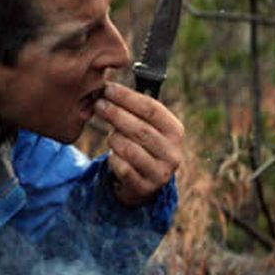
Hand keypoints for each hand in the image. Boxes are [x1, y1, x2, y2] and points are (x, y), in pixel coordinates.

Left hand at [95, 82, 184, 206]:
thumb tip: (108, 87)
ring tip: (111, 135)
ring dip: (114, 138)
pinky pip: (122, 167)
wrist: (145, 182)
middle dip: (116, 114)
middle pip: (140, 128)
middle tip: (98, 104)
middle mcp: (173, 153)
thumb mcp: (146, 125)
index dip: (128, 97)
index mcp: (175, 131)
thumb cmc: (142, 144)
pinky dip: (114, 158)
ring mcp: (160, 172)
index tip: (108, 88)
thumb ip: (134, 108)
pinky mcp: (144, 187)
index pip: (152, 109)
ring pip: (129, 148)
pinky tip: (114, 155)